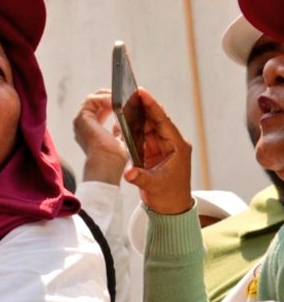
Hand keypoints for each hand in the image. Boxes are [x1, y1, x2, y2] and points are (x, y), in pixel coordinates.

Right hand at [73, 89, 128, 183]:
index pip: (99, 111)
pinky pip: (91, 100)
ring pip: (92, 100)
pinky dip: (104, 98)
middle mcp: (83, 126)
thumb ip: (120, 127)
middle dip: (109, 97)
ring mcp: (81, 121)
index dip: (111, 104)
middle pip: (94, 103)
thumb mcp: (121, 139)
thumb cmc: (115, 158)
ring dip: (107, 97)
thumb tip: (123, 117)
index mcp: (91, 132)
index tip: (124, 103)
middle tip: (122, 97)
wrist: (108, 163)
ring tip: (120, 100)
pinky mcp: (82, 117)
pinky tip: (115, 103)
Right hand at [122, 88, 191, 213]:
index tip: (142, 92)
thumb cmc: (169, 197)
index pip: (163, 121)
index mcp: (178, 147)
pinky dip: (134, 127)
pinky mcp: (154, 151)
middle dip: (143, 106)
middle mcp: (171, 143)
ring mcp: (162, 146)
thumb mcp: (155, 187)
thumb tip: (129, 173)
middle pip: (155, 119)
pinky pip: (143, 134)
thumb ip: (141, 178)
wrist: (170, 209)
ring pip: (148, 125)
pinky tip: (124, 118)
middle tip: (129, 92)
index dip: (152, 106)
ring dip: (137, 115)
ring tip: (124, 101)